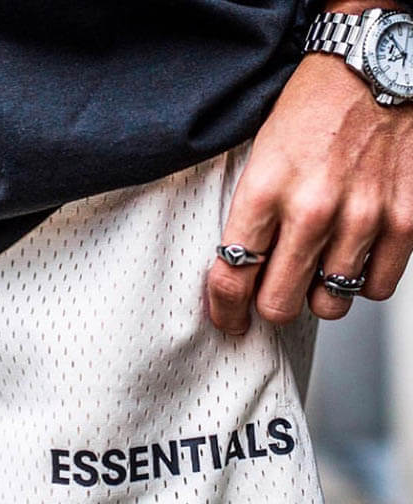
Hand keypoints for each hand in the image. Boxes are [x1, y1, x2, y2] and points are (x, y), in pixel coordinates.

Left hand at [207, 53, 412, 334]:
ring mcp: (362, 216)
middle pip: (279, 305)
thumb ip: (249, 220)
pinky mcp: (405, 219)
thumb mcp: (258, 160)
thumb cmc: (310, 112)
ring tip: (317, 269)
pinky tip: (353, 258)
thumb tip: (241, 278)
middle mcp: (312, 209)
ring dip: (318, 295)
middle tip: (274, 293)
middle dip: (272, 306)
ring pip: (329, 305)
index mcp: (265, 192)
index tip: (228, 320)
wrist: (373, 67)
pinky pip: (377, 288)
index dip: (225, 311)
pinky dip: (362, 282)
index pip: (232, 279)